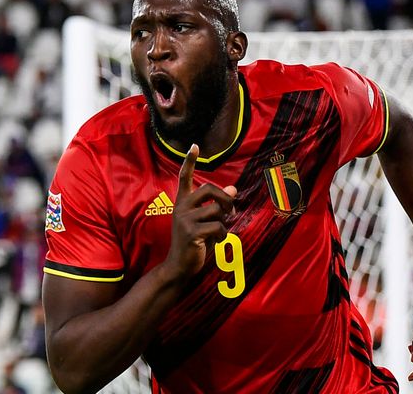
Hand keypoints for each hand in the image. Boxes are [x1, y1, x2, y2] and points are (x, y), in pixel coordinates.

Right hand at [163, 144, 236, 279]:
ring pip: (217, 210)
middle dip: (225, 199)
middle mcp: (181, 207)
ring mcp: (185, 219)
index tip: (194, 146)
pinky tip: (216, 241)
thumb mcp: (205, 221)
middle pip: (209, 189)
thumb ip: (217, 205)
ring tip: (219, 232)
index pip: (184, 177)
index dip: (190, 161)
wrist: (179, 266)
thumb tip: (234, 189)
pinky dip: (223, 235)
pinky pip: (218, 226)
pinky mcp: (191, 232)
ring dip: (225, 222)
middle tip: (230, 212)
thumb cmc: (194, 242)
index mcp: (182, 202)